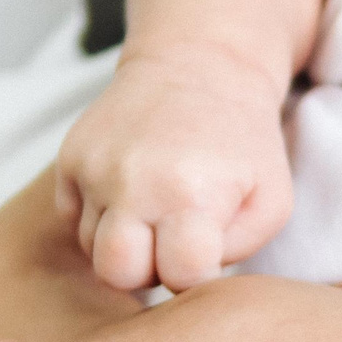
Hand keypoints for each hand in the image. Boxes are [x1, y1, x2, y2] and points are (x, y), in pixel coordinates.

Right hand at [53, 48, 293, 292]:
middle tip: (171, 242)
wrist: (198, 65)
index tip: (203, 251)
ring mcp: (95, 168)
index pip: (179, 276)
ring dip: (124, 241)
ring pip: (92, 248)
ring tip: (155, 210)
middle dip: (146, 270)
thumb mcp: (271, 199)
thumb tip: (191, 275)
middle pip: (117, 274)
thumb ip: (239, 250)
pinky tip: (131, 192)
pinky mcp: (70, 157)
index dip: (193, 274)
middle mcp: (135, 182)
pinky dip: (99, 215)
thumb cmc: (242, 141)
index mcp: (192, 194)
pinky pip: (72, 216)